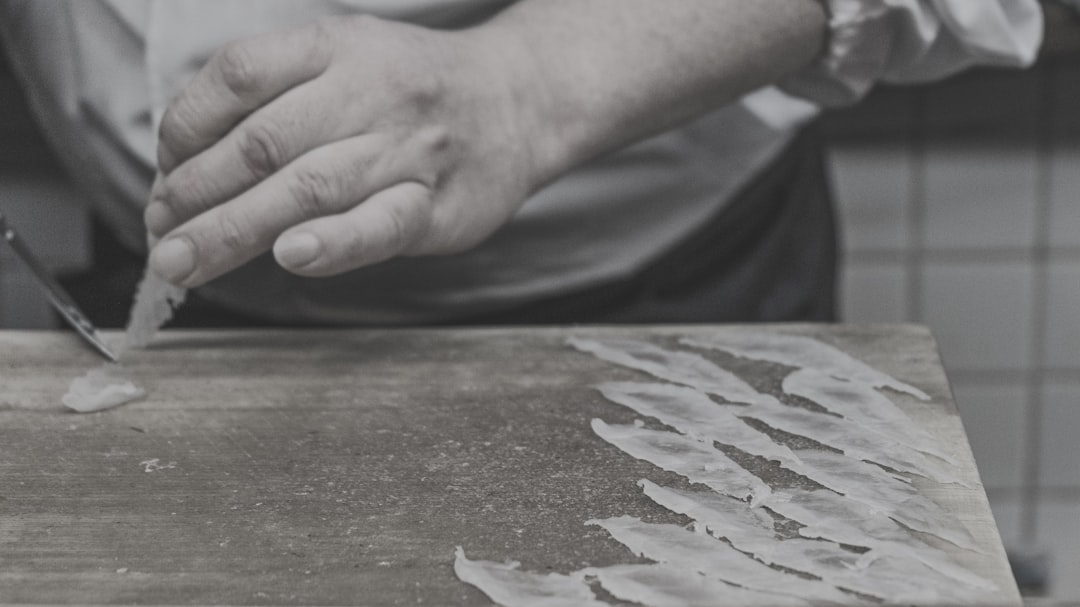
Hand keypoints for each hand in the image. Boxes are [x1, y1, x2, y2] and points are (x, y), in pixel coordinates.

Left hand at [146, 15, 546, 286]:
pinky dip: (333, 243)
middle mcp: (370, 91)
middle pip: (263, 143)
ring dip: (235, 229)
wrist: (519, 100)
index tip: (166, 175)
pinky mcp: (438, 205)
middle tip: (160, 237)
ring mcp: (408, 149)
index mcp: (337, 47)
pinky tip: (291, 257)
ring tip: (184, 262)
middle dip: (195, 195)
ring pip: (309, 187)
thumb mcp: (348, 58)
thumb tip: (187, 165)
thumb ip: (279, 97)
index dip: (185, 128)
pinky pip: (381, 223)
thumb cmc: (415, 91)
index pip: (239, 76)